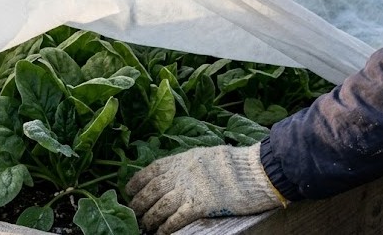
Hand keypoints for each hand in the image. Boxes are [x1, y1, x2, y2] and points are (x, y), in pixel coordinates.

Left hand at [127, 143, 283, 233]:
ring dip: (150, 218)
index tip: (129, 191)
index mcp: (181, 160)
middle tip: (134, 213)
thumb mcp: (202, 156)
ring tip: (145, 225)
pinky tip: (161, 233)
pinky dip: (166, 227)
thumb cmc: (232, 164)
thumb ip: (185, 164)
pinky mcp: (200, 205)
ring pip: (159, 206)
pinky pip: (176, 219)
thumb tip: (172, 173)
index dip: (137, 182)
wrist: (253, 170)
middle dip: (139, 203)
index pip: (150, 171)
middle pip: (151, 190)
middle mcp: (180, 173)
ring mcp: (189, 189)